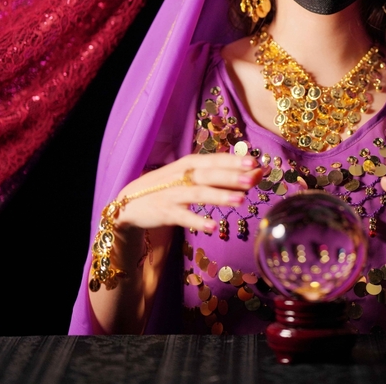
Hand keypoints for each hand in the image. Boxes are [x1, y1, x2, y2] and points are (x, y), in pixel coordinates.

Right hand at [113, 153, 262, 234]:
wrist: (129, 202)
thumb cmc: (168, 187)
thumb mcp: (190, 177)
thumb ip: (219, 176)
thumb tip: (253, 174)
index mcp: (189, 164)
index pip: (214, 159)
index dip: (234, 161)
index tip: (255, 162)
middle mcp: (181, 176)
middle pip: (209, 174)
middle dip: (231, 176)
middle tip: (253, 179)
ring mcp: (172, 194)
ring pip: (198, 193)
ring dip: (219, 196)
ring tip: (241, 200)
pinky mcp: (164, 212)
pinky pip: (183, 217)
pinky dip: (197, 221)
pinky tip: (213, 226)